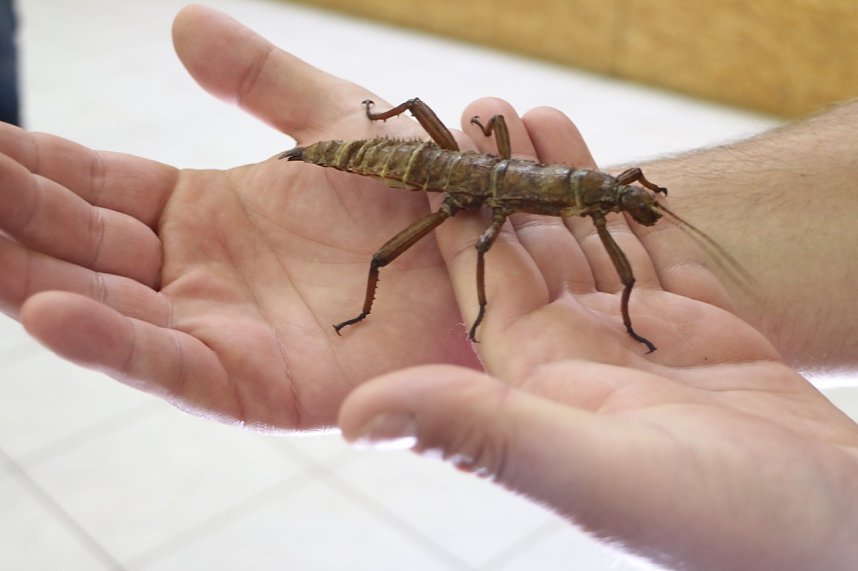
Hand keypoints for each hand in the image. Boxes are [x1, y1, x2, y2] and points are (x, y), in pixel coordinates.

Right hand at [1, 5, 488, 428]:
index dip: (29, 163)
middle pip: (77, 242)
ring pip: (102, 304)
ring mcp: (216, 330)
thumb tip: (181, 24)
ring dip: (26, 269)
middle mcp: (194, 274)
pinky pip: (168, 363)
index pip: (92, 185)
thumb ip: (261, 80)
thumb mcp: (335, 123)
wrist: (488, 264)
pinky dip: (106, 341)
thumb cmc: (423, 197)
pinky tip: (44, 307)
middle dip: (9, 211)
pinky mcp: (250, 384)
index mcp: (201, 213)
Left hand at [340, 102, 857, 568]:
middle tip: (486, 112)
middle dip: (506, 182)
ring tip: (536, 113)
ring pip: (584, 244)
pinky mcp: (693, 327)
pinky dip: (627, 205)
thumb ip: (481, 433)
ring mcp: (635, 340)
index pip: (481, 288)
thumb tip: (353, 417)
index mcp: (538, 384)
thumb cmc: (720, 518)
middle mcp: (575, 358)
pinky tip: (609, 160)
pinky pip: (645, 253)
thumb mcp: (591, 469)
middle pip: (529, 255)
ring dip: (560, 180)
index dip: (459, 220)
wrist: (834, 526)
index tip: (439, 156)